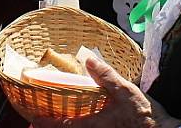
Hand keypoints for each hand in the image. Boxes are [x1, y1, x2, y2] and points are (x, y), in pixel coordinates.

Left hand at [32, 58, 180, 127]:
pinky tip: (79, 123)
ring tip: (54, 124)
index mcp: (96, 124)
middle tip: (36, 125)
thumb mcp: (126, 91)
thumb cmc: (146, 116)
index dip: (48, 124)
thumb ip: (107, 76)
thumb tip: (89, 59)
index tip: (34, 121)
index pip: (66, 126)